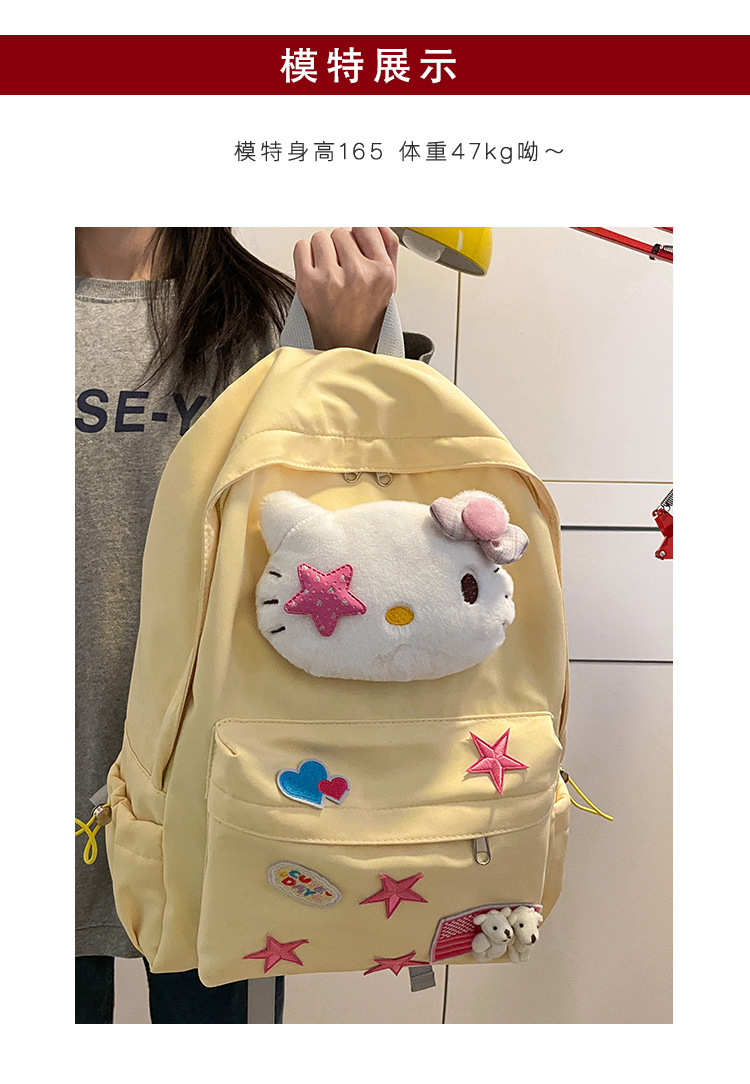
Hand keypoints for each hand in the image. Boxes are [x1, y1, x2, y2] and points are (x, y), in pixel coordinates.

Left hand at [293, 227, 398, 351]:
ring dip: (322, 250)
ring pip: (321, 237)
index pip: (366, 227)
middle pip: (341, 232)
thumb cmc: (366, 317)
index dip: (359, 235)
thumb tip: (377, 223)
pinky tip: (315, 271)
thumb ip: (388, 249)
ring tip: (329, 270)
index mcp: (382, 272)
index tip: (355, 245)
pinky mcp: (308, 283)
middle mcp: (358, 274)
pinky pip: (302, 247)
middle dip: (340, 247)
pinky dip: (306, 255)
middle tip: (342, 268)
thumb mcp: (389, 285)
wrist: (344, 346)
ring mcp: (331, 278)